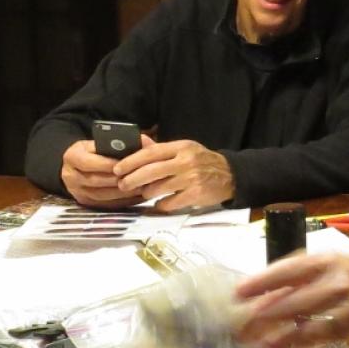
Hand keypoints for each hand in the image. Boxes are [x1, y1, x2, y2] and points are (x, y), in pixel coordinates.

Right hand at [60, 140, 143, 208]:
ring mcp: (77, 191)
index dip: (109, 164)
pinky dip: (122, 201)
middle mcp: (71, 176)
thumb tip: (140, 142)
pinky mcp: (85, 202)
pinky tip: (136, 196)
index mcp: (72, 157)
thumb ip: (115, 143)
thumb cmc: (93, 151)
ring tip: (140, 187)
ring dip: (122, 193)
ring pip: (102, 195)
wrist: (77, 165)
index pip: (89, 162)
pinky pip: (105, 204)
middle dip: (119, 180)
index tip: (127, 164)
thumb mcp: (98, 142)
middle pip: (96, 181)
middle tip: (139, 178)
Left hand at [113, 138, 234, 210]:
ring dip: (146, 193)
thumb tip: (139, 143)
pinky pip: (169, 203)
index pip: (151, 152)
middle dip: (132, 179)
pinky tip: (160, 203)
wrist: (230, 175)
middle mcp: (185, 161)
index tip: (117, 169)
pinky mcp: (195, 195)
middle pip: (151, 171)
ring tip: (144, 193)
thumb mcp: (185, 149)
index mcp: (181, 147)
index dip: (131, 161)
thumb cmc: (202, 161)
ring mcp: (191, 179)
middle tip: (122, 185)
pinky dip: (161, 205)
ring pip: (158, 188)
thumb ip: (162, 149)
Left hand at [234, 253, 348, 347]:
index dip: (264, 281)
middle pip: (301, 301)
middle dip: (271, 316)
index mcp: (326, 261)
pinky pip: (333, 345)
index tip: (239, 293)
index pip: (290, 270)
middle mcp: (340, 282)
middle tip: (245, 328)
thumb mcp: (327, 264)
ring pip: (317, 327)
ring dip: (289, 340)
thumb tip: (259, 296)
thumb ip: (296, 277)